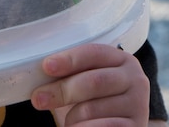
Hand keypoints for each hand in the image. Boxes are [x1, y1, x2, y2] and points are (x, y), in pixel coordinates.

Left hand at [31, 43, 149, 125]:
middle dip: (61, 90)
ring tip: (67, 120)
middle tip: (37, 98)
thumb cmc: (92, 97)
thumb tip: (34, 71)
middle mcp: (135, 79)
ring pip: (93, 109)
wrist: (114, 124)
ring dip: (72, 116)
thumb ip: (69, 72)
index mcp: (120, 58)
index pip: (93, 53)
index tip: (46, 67)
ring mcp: (138, 105)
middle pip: (93, 81)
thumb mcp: (84, 79)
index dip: (69, 59)